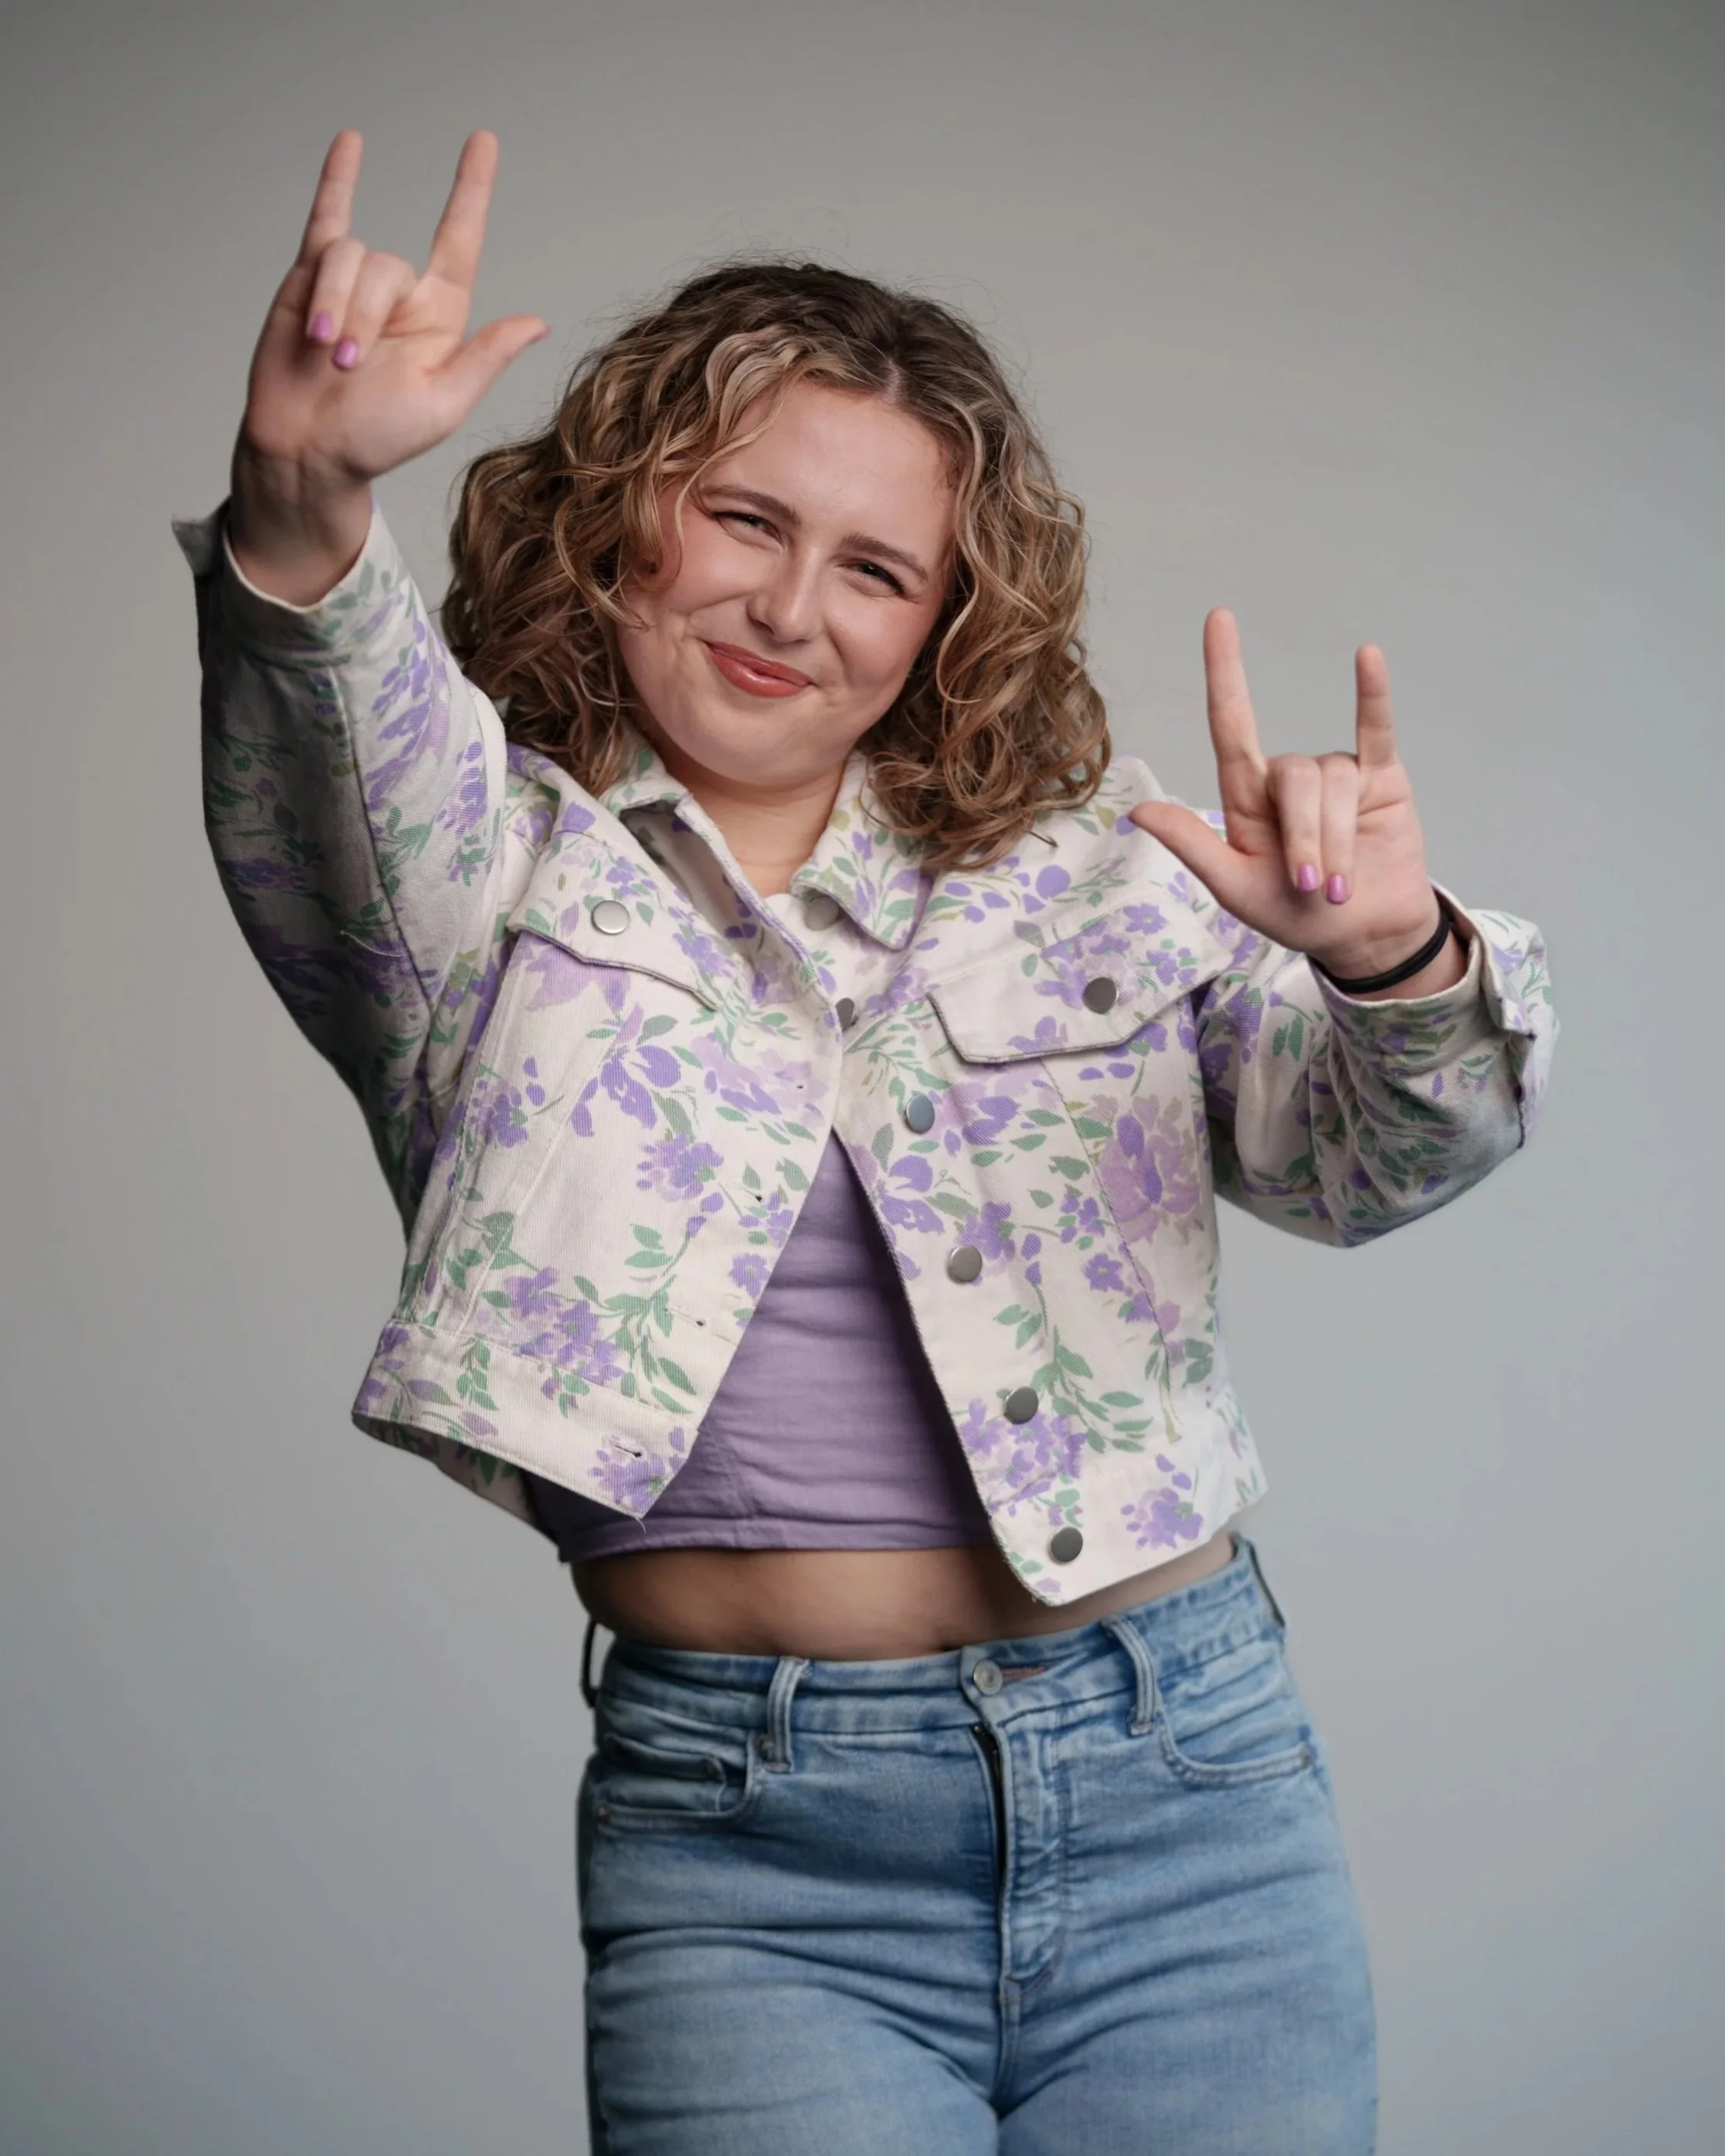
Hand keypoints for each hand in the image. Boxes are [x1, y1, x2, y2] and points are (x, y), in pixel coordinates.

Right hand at [228, 128, 546, 596]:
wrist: (305, 451)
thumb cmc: (374, 439)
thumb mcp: (441, 406)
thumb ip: (484, 359)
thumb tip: (536, 323)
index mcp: (439, 319)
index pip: (459, 241)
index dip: (471, 191)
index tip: (484, 141)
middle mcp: (400, 295)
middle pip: (388, 265)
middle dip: (363, 313)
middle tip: (345, 366)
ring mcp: (354, 283)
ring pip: (348, 257)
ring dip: (333, 303)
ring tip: (323, 352)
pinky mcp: (308, 278)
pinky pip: (325, 219)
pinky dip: (336, 180)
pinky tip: (350, 142)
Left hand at [1128, 610, 1457, 986]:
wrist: (1362, 936)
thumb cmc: (1295, 915)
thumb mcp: (1235, 889)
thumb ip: (1192, 846)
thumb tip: (1135, 811)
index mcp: (1247, 797)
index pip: (1231, 723)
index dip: (1225, 671)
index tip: (1219, 618)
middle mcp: (1288, 778)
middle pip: (1294, 778)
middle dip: (1305, 839)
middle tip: (1312, 888)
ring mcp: (1337, 773)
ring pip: (1334, 784)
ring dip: (1336, 842)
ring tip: (1340, 886)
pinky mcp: (1381, 777)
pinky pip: (1376, 729)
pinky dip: (1373, 694)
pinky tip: (1367, 657)